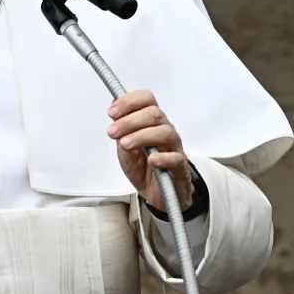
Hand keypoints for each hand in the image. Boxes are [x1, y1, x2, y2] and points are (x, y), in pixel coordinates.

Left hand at [107, 90, 193, 211]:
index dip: (129, 101)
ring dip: (141, 136)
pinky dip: (163, 157)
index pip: (147, 100)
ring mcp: (174, 148)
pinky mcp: (180, 168)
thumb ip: (120, 133)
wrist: (156, 194)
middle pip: (154, 114)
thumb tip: (115, 114)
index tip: (112, 112)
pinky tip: (152, 160)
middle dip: (129, 121)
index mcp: (151, 123)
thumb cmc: (143, 167)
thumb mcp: (124, 149)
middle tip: (113, 132)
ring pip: (166, 132)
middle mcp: (164, 131)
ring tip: (126, 144)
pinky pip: (176, 158)